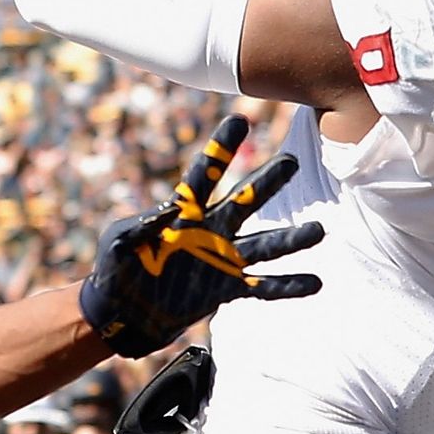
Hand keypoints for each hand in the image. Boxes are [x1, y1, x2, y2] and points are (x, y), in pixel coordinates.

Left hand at [77, 115, 322, 358]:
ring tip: (319, 231)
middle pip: (245, 200)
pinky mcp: (226, 288)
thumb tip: (166, 213)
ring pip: (264, 244)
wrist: (121, 313)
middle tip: (291, 162)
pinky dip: (287, 285)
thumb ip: (137, 227)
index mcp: (183, 211)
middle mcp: (210, 229)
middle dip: (267, 182)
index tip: (240, 120)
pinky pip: (262, 286)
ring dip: (291, 239)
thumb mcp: (118, 244)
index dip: (221, 148)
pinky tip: (314, 283)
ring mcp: (222, 258)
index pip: (205, 173)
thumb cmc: (114, 271)